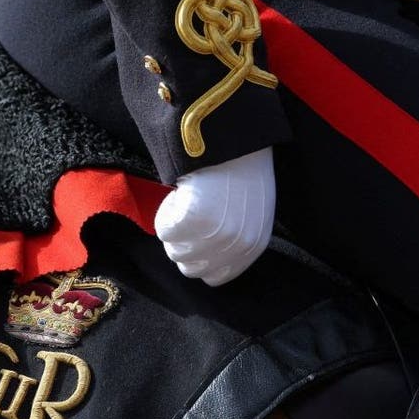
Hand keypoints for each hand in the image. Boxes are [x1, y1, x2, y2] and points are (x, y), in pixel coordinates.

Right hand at [154, 147, 275, 285]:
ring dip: (173, 229)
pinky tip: (180, 196)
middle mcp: (236, 246)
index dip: (200, 260)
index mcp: (253, 247)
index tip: (195, 240)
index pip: (215, 277)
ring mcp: (215, 235)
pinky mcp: (194, 220)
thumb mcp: (250, 213)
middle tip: (187, 218)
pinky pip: (164, 231)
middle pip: (191, 268)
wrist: (236, 140)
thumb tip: (206, 254)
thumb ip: (234, 240)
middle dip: (183, 246)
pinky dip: (165, 213)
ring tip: (186, 203)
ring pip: (174, 251)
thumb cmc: (242, 171)